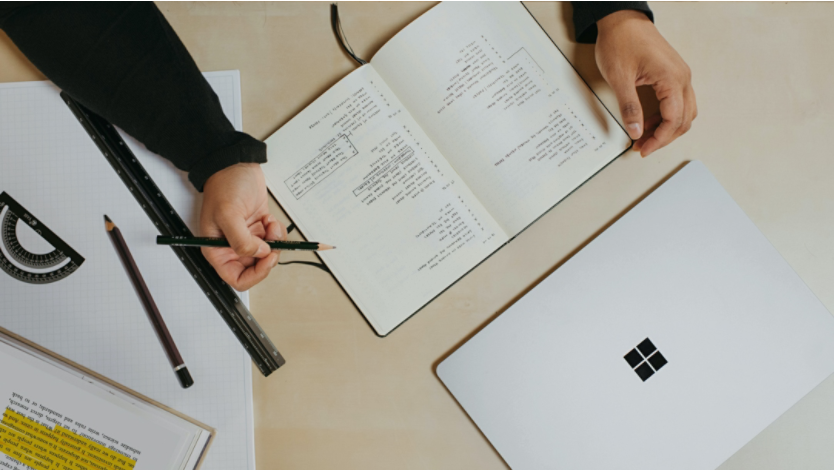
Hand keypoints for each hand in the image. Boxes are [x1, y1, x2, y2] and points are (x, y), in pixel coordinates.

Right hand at [200, 163, 285, 290]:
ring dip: (274, 242)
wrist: (236, 165)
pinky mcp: (260, 229)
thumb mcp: (228, 214)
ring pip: (268, 255)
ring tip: (269, 224)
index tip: (266, 259)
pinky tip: (269, 219)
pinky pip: (275, 240)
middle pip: (256, 269)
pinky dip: (277, 232)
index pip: (237, 279)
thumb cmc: (224, 186)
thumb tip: (259, 254)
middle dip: (268, 257)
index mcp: (217, 250)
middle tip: (272, 242)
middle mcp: (232, 248)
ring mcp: (248, 238)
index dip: (255, 275)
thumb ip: (241, 240)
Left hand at [596, 10, 696, 156]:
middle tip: (642, 147)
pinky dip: (666, 116)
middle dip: (664, 137)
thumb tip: (635, 131)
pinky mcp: (673, 74)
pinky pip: (677, 101)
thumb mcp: (620, 78)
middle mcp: (682, 77)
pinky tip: (648, 122)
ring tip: (643, 137)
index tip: (643, 149)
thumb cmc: (620, 41)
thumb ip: (629, 107)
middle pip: (683, 119)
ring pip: (684, 112)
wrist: (621, 20)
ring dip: (666, 128)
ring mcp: (679, 75)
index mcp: (671, 78)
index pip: (673, 120)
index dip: (659, 139)